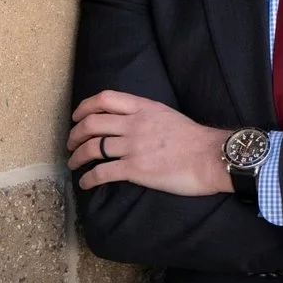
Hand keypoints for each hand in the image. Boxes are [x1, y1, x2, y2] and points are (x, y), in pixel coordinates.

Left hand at [67, 93, 231, 194]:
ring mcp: (133, 146)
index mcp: (143, 107)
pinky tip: (85, 184)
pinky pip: (103, 172)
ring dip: (77, 156)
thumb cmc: (195, 140)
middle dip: (75, 134)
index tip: (77, 116)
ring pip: (93, 147)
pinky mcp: (135, 169)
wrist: (211, 157)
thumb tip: (131, 122)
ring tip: (73, 163)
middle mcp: (134, 124)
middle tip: (71, 144)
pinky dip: (89, 178)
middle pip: (92, 123)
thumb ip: (146, 115)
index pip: (104, 99)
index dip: (84, 107)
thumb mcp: (167, 115)